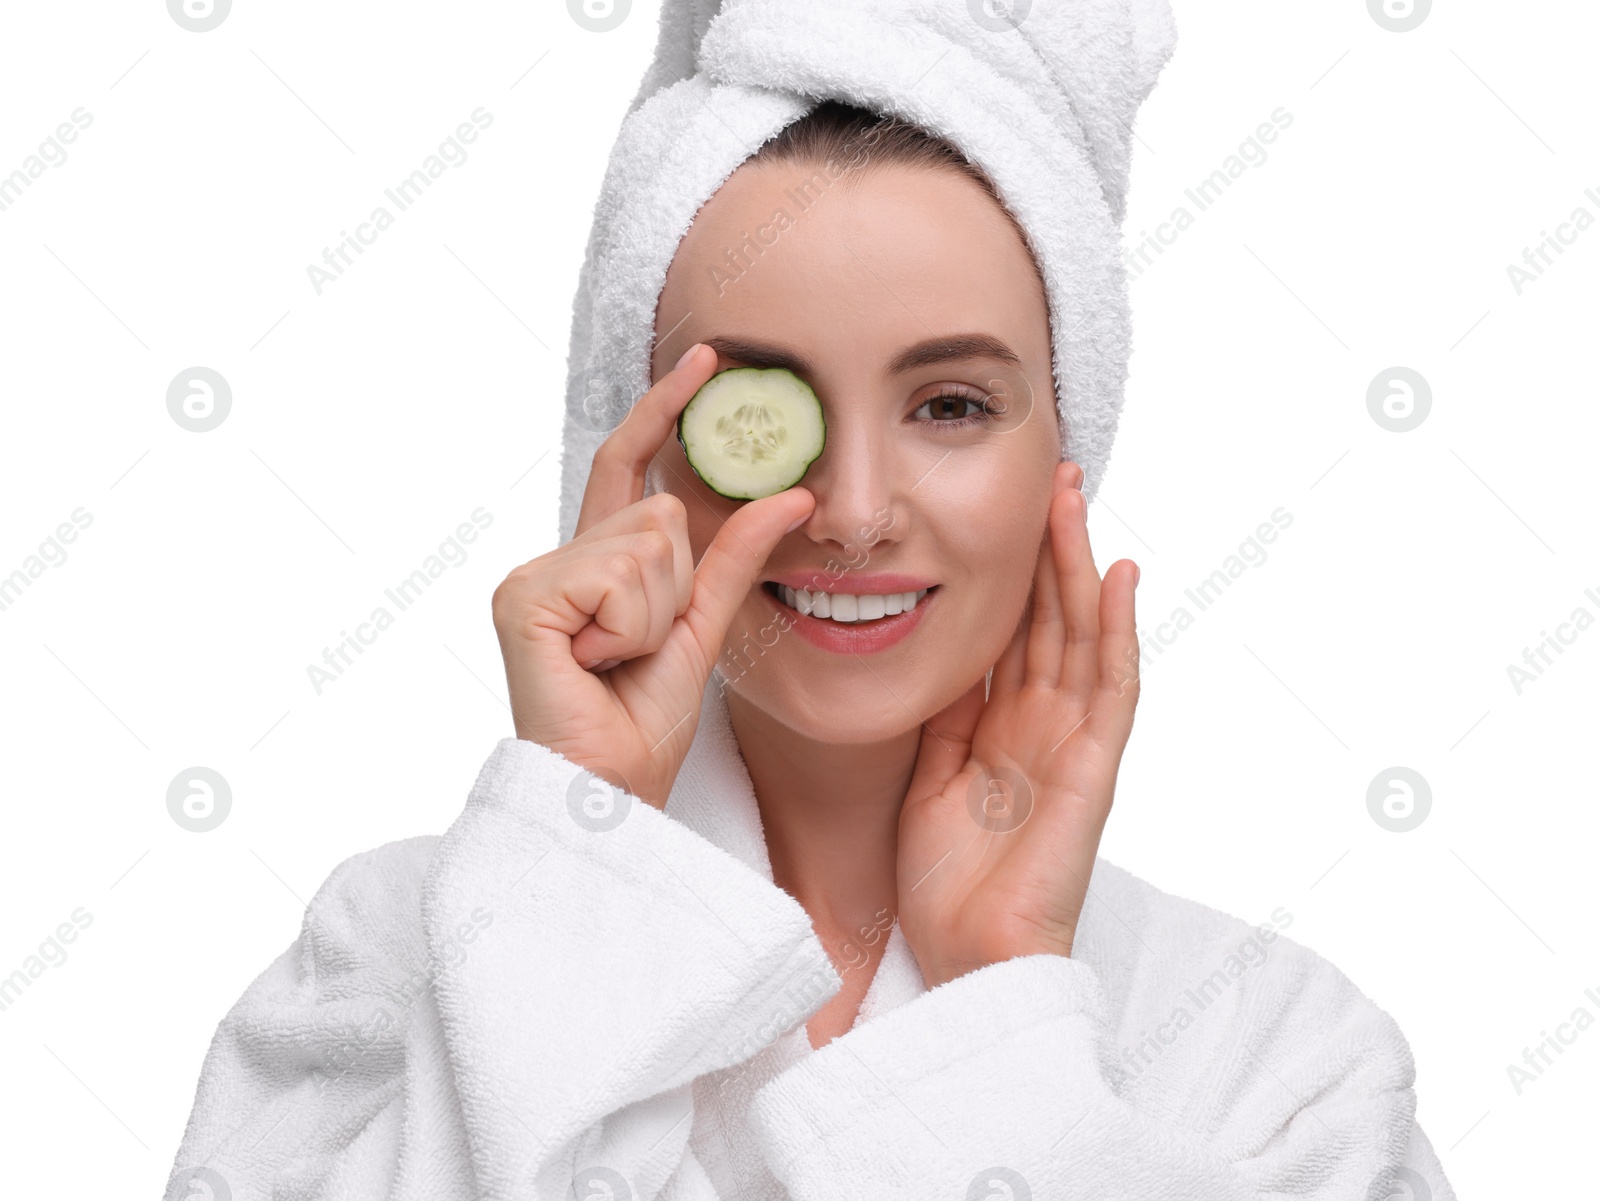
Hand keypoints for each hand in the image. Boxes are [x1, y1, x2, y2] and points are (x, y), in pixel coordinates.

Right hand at [491, 344, 814, 808]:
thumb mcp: (705, 625)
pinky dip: (630, 627)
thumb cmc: (646, 721)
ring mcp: (533, 575)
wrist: (609, 791)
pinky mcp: (524, 597)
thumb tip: (793, 495)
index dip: (664, 411)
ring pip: (647, 542)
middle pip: (660, 511)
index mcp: (595, 563)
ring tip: (615, 663)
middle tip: (639, 650)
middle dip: (677, 585)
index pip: (630, 466)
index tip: (708, 356)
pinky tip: (595, 663)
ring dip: (655, 614)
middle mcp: (557, 558)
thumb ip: (737, 556)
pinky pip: (621, 576)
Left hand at [896, 460, 1140, 988]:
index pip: (1012, 633)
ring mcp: (1074, 741)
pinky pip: (1113, 686)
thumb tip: (941, 656)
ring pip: (1083, 634)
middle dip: (1049, 550)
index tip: (1002, 515)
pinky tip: (1119, 577)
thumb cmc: (948, 883)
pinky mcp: (1095, 766)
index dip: (1010, 573)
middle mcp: (1044, 724)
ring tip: (1076, 500)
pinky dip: (1118, 630)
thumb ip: (945, 718)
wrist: (970, 956)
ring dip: (1081, 566)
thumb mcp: (929, 778)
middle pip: (1051, 619)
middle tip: (1050, 480)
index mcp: (1003, 727)